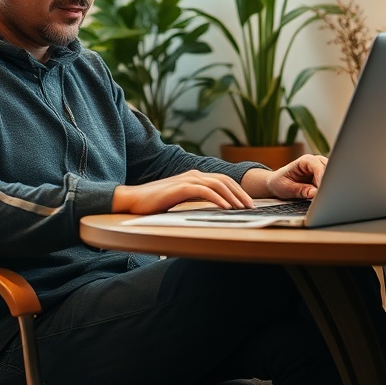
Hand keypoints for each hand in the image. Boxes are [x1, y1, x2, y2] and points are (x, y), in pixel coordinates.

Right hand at [112, 170, 254, 214]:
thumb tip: (213, 209)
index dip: (237, 190)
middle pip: (224, 181)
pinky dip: (217, 199)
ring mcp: (186, 180)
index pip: (222, 180)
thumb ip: (195, 199)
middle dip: (240, 193)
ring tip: (242, 208)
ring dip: (232, 196)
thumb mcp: (181, 200)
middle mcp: (193, 175)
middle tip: (251, 206)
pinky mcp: (179, 188)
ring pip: (217, 185)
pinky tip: (225, 207)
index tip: (247, 203)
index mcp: (194, 177)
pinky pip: (203, 192)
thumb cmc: (156, 202)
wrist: (134, 200)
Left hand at [261, 154, 328, 200]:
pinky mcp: (323, 177)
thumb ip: (301, 190)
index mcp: (305, 161)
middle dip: (327, 183)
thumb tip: (315, 193)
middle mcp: (315, 162)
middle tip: (324, 196)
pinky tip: (324, 196)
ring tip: (323, 197)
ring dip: (328, 186)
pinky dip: (328, 189)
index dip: (321, 178)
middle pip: (328, 169)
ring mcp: (321, 169)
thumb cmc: (280, 182)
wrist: (277, 183)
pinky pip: (331, 182)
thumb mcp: (287, 188)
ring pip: (332, 176)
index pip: (318, 166)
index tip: (322, 190)